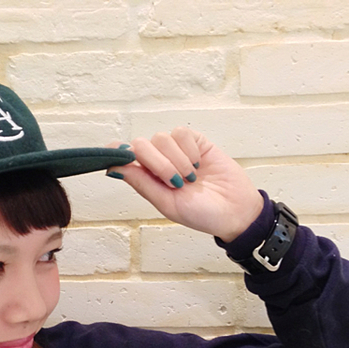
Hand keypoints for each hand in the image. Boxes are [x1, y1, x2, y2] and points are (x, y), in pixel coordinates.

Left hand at [106, 127, 262, 241]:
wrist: (234, 211)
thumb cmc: (201, 214)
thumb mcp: (166, 203)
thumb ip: (141, 183)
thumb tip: (113, 168)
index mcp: (148, 178)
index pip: (125, 157)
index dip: (118, 152)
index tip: (115, 151)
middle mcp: (159, 162)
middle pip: (141, 145)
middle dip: (157, 163)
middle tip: (176, 182)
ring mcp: (177, 150)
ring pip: (161, 138)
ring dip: (176, 160)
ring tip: (191, 178)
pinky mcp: (195, 141)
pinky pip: (182, 133)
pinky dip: (189, 150)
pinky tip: (197, 163)